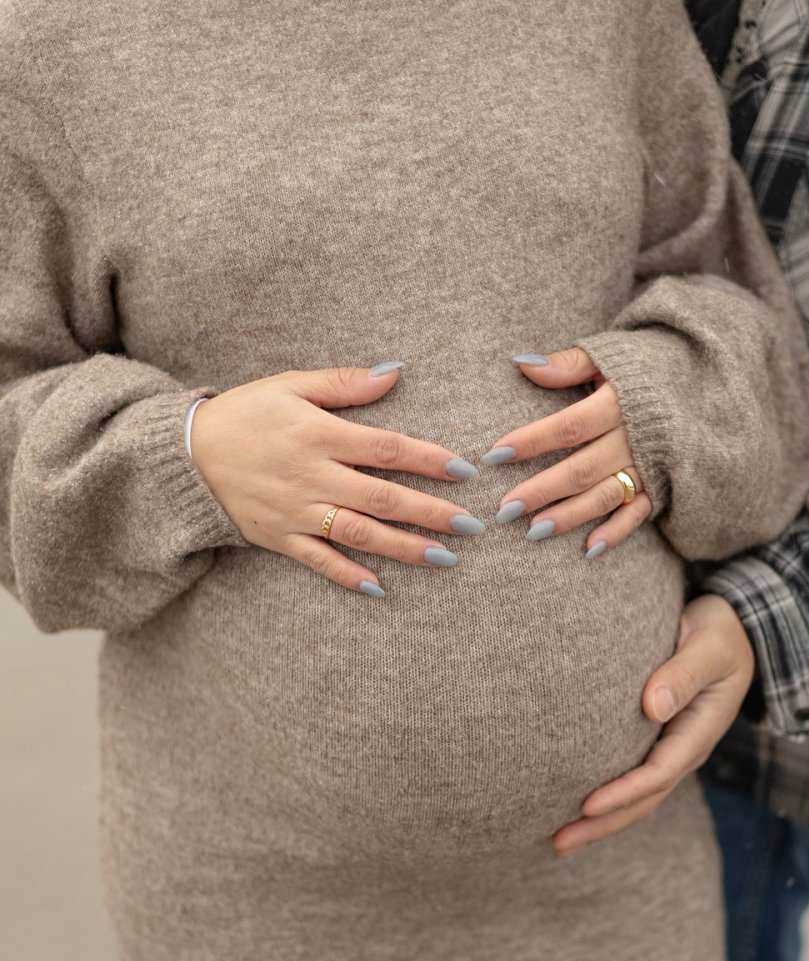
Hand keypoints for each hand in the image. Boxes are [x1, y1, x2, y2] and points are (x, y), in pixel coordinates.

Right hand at [190, 365, 482, 595]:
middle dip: (430, 512)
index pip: (386, 448)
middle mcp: (312, 476)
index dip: (428, 459)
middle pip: (382, 496)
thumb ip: (343, 382)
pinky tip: (380, 588)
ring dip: (403, 547)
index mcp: (319, 435)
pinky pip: (319, 561)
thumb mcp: (289, 384)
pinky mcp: (279, 537)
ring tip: (444, 558)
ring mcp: (296, 511)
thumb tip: (394, 372)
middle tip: (472, 525)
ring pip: (359, 533)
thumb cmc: (244, 413)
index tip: (463, 471)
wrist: (185, 456)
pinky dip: (347, 576)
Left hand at [485, 348, 652, 550]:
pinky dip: (616, 532)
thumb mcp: (610, 354)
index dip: (531, 442)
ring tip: (532, 532)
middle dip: (542, 491)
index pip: (570, 427)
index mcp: (620, 402)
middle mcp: (635, 438)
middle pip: (582, 469)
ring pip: (605, 496)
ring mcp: (650, 465)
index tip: (494, 456)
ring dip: (569, 516)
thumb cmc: (646, 365)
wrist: (706, 380)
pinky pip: (639, 513)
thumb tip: (522, 364)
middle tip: (504, 511)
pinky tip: (588, 549)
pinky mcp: (663, 484)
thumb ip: (569, 363)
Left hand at [553, 595, 754, 852]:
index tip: (586, 804)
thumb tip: (652, 707)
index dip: (624, 792)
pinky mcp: (658, 744)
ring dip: (600, 821)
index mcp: (700, 730)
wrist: (737, 631)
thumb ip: (684, 673)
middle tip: (558, 842)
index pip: (659, 772)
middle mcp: (686, 749)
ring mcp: (673, 750)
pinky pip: (631, 780)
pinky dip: (605, 800)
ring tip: (558, 840)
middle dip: (603, 823)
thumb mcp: (710, 647)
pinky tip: (572, 807)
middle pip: (644, 799)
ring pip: (637, 797)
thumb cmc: (720, 633)